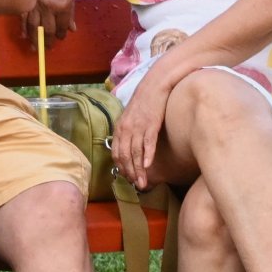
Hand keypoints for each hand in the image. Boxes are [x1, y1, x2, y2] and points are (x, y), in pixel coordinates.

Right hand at [23, 0, 77, 43]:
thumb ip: (70, 10)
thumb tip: (72, 28)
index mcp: (63, 5)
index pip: (62, 27)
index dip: (62, 34)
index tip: (61, 37)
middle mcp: (47, 6)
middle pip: (47, 31)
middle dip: (48, 41)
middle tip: (48, 47)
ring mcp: (33, 2)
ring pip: (33, 27)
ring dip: (34, 39)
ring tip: (35, 47)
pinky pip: (22, 17)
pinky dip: (23, 27)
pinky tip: (24, 34)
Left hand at [111, 76, 169, 190]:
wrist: (155, 86)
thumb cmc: (144, 102)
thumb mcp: (131, 118)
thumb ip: (128, 132)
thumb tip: (128, 148)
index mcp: (120, 128)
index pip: (116, 153)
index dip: (121, 167)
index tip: (127, 178)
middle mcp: (126, 128)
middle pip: (124, 156)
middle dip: (129, 173)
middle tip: (135, 185)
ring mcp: (138, 126)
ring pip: (135, 153)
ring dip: (139, 170)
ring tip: (142, 183)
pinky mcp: (151, 124)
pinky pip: (147, 143)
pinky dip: (147, 156)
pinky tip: (148, 166)